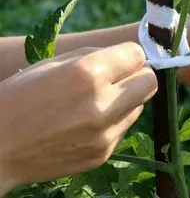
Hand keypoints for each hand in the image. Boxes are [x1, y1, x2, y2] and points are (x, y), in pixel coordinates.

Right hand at [0, 42, 156, 194]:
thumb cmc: (20, 97)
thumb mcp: (52, 63)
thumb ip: (95, 56)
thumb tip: (128, 57)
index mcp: (88, 75)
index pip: (138, 55)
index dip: (129, 55)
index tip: (121, 58)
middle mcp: (102, 105)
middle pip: (150, 82)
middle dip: (138, 76)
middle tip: (119, 78)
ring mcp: (104, 134)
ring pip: (139, 107)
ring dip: (126, 100)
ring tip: (97, 102)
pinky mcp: (103, 154)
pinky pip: (123, 128)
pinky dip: (114, 122)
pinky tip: (87, 123)